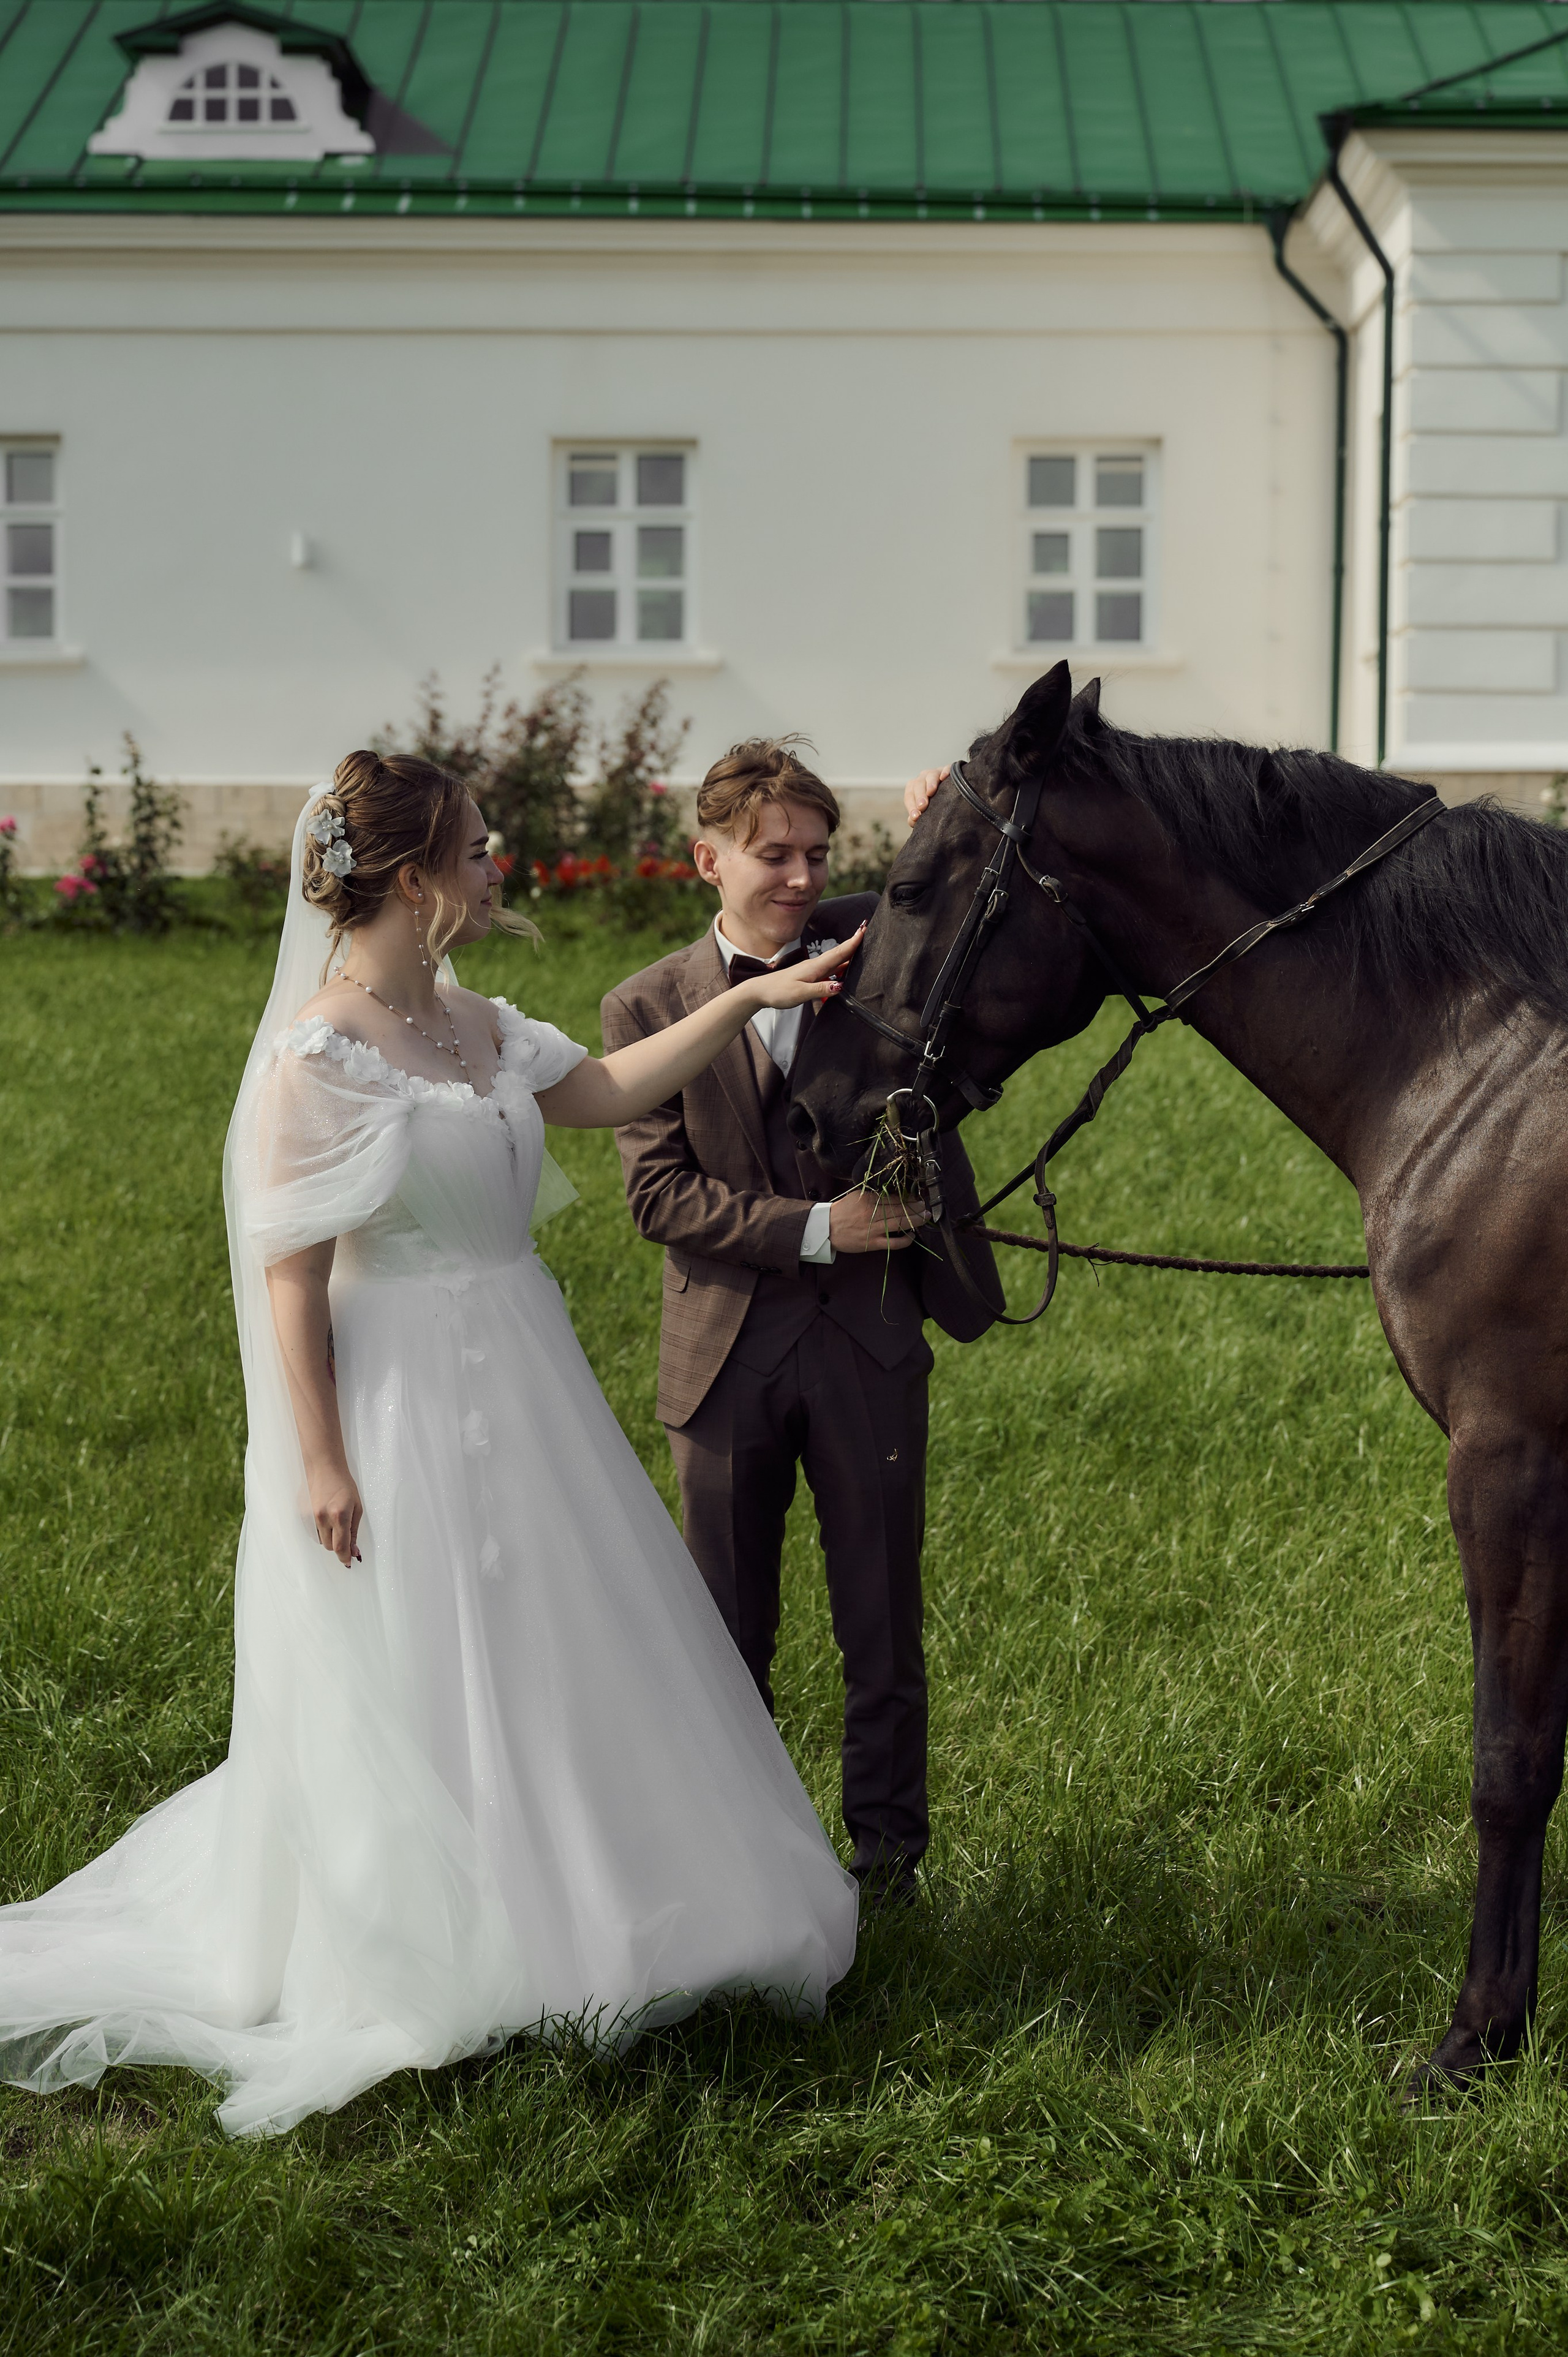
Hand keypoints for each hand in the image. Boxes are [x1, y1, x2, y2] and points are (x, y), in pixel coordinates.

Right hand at [307, 1464, 362, 1565]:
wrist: (324, 1467)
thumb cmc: (344, 1485)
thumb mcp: (357, 1507)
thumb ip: (354, 1531)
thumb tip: (354, 1552)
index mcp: (339, 1515)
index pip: (340, 1547)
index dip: (345, 1558)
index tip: (348, 1563)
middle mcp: (322, 1518)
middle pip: (329, 1546)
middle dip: (337, 1544)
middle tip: (342, 1531)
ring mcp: (309, 1516)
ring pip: (320, 1539)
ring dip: (327, 1536)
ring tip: (332, 1518)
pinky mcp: (301, 1513)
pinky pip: (311, 1530)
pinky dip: (318, 1528)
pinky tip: (322, 1514)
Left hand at [747, 925, 865, 1012]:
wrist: (760, 991)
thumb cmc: (778, 991)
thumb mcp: (799, 993)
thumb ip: (820, 989)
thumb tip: (840, 985)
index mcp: (815, 967)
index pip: (838, 953)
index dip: (853, 942)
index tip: (864, 929)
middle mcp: (816, 966)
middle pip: (840, 954)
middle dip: (854, 943)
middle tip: (868, 931)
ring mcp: (813, 971)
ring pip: (836, 961)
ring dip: (849, 954)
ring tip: (863, 948)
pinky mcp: (810, 977)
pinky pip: (830, 969)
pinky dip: (841, 966)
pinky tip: (847, 969)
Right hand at [829, 1186, 928, 1253]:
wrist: (827, 1229)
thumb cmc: (842, 1211)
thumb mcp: (856, 1196)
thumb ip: (872, 1193)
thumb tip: (890, 1190)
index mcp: (869, 1199)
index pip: (894, 1197)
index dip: (909, 1197)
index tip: (917, 1196)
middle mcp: (873, 1213)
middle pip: (901, 1209)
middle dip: (916, 1207)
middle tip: (925, 1206)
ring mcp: (874, 1229)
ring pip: (900, 1223)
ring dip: (916, 1220)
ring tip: (925, 1217)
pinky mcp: (873, 1243)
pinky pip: (894, 1243)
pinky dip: (905, 1240)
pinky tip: (912, 1236)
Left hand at [904, 766, 948, 827]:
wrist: (957, 794)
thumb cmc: (937, 804)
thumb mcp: (927, 810)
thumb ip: (918, 816)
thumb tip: (912, 821)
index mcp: (915, 787)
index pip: (909, 795)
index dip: (911, 806)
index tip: (916, 817)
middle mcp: (924, 778)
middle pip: (918, 784)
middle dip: (919, 796)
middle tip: (922, 806)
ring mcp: (937, 773)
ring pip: (931, 775)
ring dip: (930, 784)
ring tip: (931, 792)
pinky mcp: (951, 770)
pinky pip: (947, 768)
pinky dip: (945, 772)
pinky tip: (944, 777)